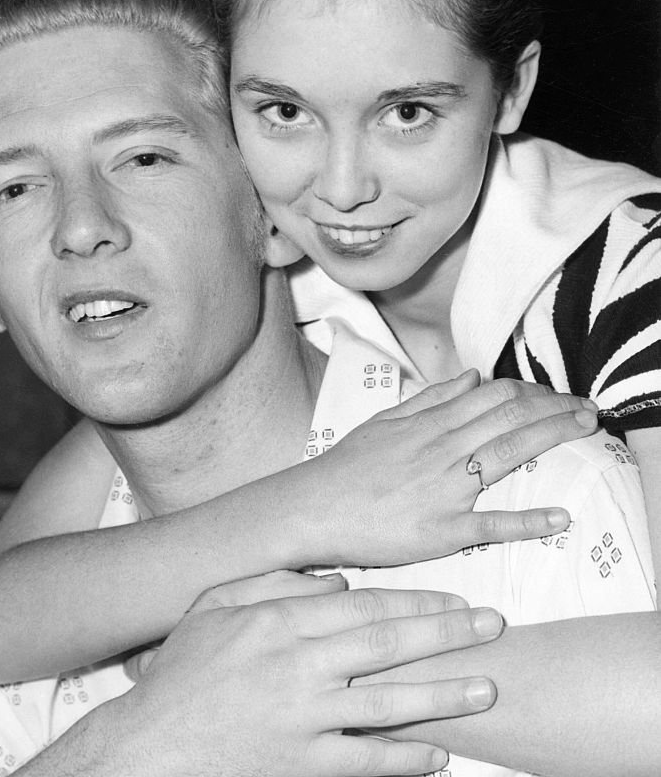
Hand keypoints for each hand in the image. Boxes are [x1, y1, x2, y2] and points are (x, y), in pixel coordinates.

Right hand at [78, 583, 504, 776]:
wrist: (150, 747)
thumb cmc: (182, 673)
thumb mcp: (214, 605)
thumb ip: (273, 583)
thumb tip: (334, 583)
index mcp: (280, 621)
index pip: (364, 605)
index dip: (415, 601)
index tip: (454, 598)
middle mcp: (299, 665)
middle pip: (387, 644)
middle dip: (447, 633)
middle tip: (493, 627)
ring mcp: (303, 718)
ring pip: (388, 701)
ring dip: (443, 693)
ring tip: (486, 687)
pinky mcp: (302, 764)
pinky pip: (365, 760)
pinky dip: (404, 758)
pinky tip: (438, 753)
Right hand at [304, 371, 596, 564]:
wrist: (314, 507)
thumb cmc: (348, 467)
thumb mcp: (386, 420)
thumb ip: (431, 398)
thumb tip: (472, 376)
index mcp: (430, 423)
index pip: (493, 395)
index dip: (534, 392)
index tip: (558, 397)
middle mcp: (442, 448)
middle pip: (510, 417)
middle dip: (556, 409)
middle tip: (590, 410)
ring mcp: (444, 488)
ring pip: (508, 453)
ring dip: (553, 438)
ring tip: (587, 431)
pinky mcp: (441, 529)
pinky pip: (489, 524)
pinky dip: (526, 521)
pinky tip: (558, 517)